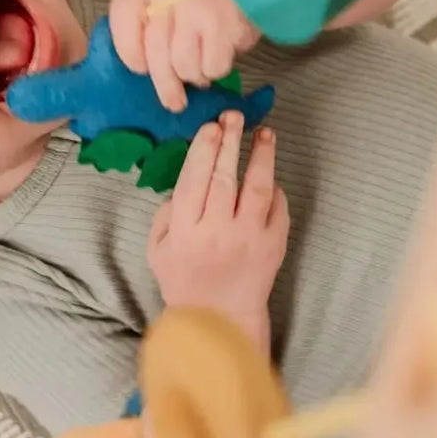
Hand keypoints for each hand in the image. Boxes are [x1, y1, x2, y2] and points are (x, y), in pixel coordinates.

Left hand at [108, 0, 259, 112]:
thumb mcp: (168, 1)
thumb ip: (149, 28)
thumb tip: (143, 73)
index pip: (122, 16)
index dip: (129, 50)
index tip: (141, 67)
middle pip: (154, 51)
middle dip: (165, 84)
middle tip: (174, 102)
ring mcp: (194, 6)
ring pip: (182, 64)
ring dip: (194, 74)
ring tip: (202, 66)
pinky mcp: (219, 22)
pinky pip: (210, 66)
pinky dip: (215, 69)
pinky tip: (219, 55)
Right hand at [146, 111, 289, 325]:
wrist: (221, 320)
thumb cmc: (184, 281)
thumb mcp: (158, 250)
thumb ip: (165, 214)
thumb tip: (183, 182)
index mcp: (186, 231)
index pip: (194, 180)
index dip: (204, 149)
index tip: (210, 127)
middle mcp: (218, 231)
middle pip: (225, 177)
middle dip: (230, 142)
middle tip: (233, 117)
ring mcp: (249, 238)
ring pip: (257, 187)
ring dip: (261, 156)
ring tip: (263, 133)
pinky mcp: (274, 246)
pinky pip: (278, 208)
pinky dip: (275, 188)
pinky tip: (270, 174)